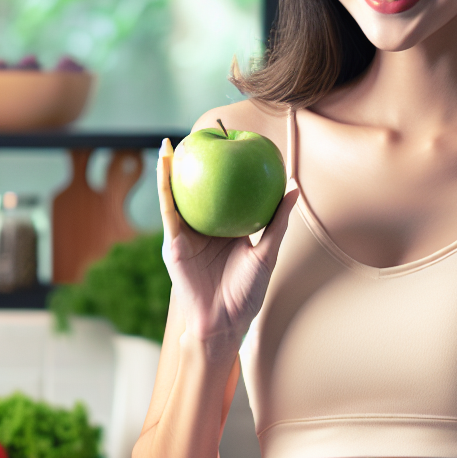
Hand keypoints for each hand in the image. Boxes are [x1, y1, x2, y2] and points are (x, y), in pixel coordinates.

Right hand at [157, 137, 298, 353]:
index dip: (225, 172)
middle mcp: (203, 230)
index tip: (230, 145)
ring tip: (171, 144)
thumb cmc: (247, 292)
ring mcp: (186, 236)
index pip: (224, 195)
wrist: (224, 322)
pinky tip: (164, 168)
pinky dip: (164, 188)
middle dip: (195, 165)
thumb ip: (277, 221)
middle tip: (201, 135)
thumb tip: (292, 188)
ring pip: (176, 197)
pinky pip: (168, 211)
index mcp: (226, 230)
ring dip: (170, 170)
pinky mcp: (173, 244)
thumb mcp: (267, 252)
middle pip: (198, 192)